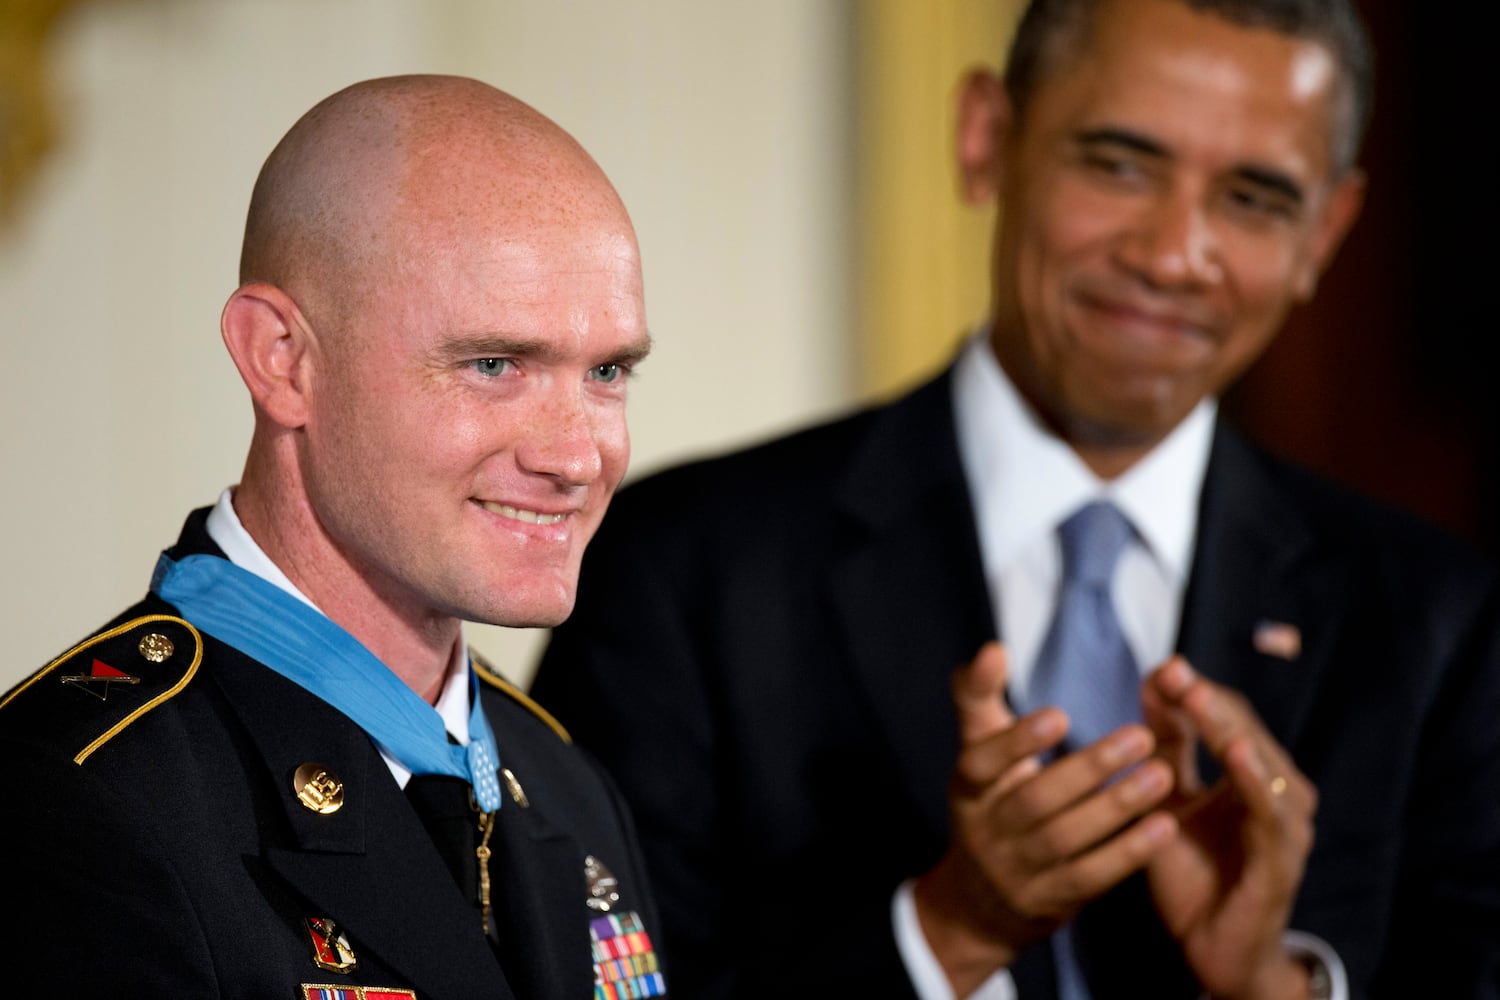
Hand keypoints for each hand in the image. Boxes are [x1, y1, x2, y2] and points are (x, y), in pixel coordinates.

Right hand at [914, 642, 1177, 996]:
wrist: (981, 900)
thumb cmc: (991, 800)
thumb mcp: (977, 750)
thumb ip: (980, 697)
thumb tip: (994, 648)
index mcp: (968, 786)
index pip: (983, 761)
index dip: (1018, 741)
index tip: (1060, 715)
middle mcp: (986, 830)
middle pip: (1036, 800)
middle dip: (1089, 768)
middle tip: (1140, 736)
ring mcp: (1017, 871)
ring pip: (1067, 838)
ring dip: (1117, 806)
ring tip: (1162, 773)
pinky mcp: (1050, 902)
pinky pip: (1091, 876)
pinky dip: (1128, 852)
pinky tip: (1164, 825)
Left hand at [1142, 658, 1317, 999]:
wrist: (1211, 946)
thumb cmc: (1194, 872)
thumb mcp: (1168, 800)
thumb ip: (1165, 749)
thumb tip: (1152, 687)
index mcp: (1249, 774)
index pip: (1225, 717)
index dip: (1191, 692)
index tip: (1160, 667)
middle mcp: (1276, 791)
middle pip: (1243, 730)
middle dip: (1206, 699)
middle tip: (1174, 671)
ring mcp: (1285, 823)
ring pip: (1260, 762)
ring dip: (1228, 727)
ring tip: (1198, 697)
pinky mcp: (1283, 857)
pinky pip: (1271, 813)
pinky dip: (1256, 780)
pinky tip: (1237, 753)